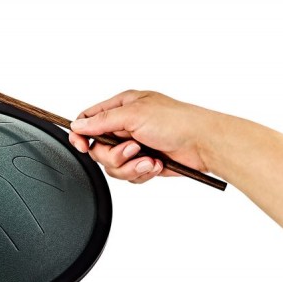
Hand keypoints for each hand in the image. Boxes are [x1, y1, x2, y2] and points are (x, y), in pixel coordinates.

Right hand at [68, 89, 218, 183]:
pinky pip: (128, 175)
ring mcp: (134, 145)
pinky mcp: (143, 162)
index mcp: (122, 107)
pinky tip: (155, 164)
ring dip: (130, 166)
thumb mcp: (134, 115)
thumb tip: (79, 125)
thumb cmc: (177, 121)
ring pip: (112, 166)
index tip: (81, 146)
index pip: (89, 119)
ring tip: (148, 158)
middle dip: (114, 155)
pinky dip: (141, 172)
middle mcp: (126, 126)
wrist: (204, 144)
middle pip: (98, 148)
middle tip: (132, 149)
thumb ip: (102, 121)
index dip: (80, 134)